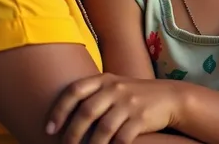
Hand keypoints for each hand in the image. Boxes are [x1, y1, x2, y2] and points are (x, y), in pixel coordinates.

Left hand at [46, 73, 180, 143]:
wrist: (169, 97)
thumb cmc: (134, 96)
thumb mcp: (114, 87)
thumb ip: (93, 94)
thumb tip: (62, 115)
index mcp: (104, 80)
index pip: (75, 90)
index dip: (59, 110)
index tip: (49, 129)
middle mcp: (115, 88)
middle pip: (86, 112)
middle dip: (72, 134)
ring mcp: (129, 102)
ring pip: (103, 129)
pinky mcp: (141, 118)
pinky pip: (121, 139)